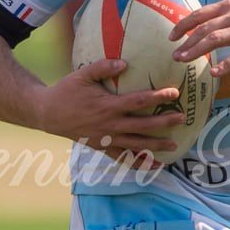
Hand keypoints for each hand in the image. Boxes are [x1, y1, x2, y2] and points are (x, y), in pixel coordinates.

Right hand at [32, 58, 184, 165]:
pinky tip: (153, 166)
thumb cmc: (66, 91)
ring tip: (174, 145)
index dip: (157, 97)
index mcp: (107, 106)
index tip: (174, 93)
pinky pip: (122, 158)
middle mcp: (110, 125)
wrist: (48, 113)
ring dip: (155, 145)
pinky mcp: (103, 147)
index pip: (137, 101)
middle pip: (142, 125)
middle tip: (182, 119)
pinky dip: (138, 163)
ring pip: (136, 144)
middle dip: (164, 122)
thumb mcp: (82, 74)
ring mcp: (107, 139)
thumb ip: (103, 67)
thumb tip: (124, 63)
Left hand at [170, 0, 229, 80]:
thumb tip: (197, 25)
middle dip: (187, 42)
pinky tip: (214, 73)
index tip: (171, 37)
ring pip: (215, 39)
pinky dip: (224, 65)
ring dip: (197, 51)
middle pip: (204, 29)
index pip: (200, 14)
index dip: (183, 25)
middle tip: (175, 55)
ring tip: (184, 60)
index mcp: (228, 6)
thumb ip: (221, 15)